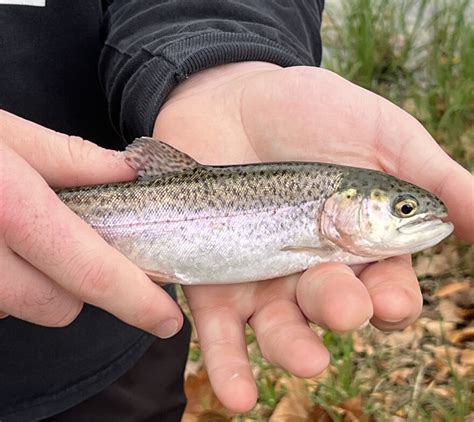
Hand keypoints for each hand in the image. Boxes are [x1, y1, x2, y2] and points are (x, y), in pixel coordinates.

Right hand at [0, 110, 182, 337]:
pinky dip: (5, 283)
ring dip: (37, 285)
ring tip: (21, 239)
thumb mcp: (4, 134)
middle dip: (78, 285)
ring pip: (24, 309)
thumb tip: (131, 171)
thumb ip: (71, 158)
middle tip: (73, 246)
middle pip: (60, 306)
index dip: (137, 301)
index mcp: (8, 210)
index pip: (89, 272)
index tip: (168, 320)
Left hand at [154, 62, 473, 410]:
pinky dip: (228, 363)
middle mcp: (312, 266)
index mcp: (358, 240)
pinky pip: (220, 328)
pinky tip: (238, 395)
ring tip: (304, 359)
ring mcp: (262, 275)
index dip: (391, 298)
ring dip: (292, 348)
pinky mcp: (214, 276)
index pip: (384, 285)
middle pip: (331, 307)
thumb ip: (432, 176)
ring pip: (280, 327)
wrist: (231, 97)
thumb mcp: (380, 134)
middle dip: (340, 312)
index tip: (388, 296)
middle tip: (343, 306)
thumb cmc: (310, 111)